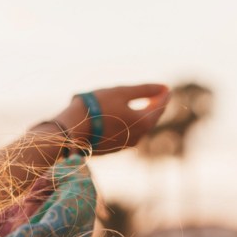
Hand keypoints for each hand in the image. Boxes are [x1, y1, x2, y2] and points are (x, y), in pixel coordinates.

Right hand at [56, 83, 170, 154]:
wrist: (70, 131)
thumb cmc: (96, 108)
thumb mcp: (121, 92)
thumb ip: (144, 90)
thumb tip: (163, 87)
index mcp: (144, 122)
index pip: (160, 107)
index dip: (163, 95)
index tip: (165, 87)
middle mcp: (138, 137)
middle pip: (150, 119)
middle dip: (153, 107)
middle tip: (155, 97)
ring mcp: (124, 145)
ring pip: (137, 128)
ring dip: (139, 117)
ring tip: (138, 106)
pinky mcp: (111, 149)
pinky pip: (124, 134)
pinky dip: (126, 124)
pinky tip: (119, 118)